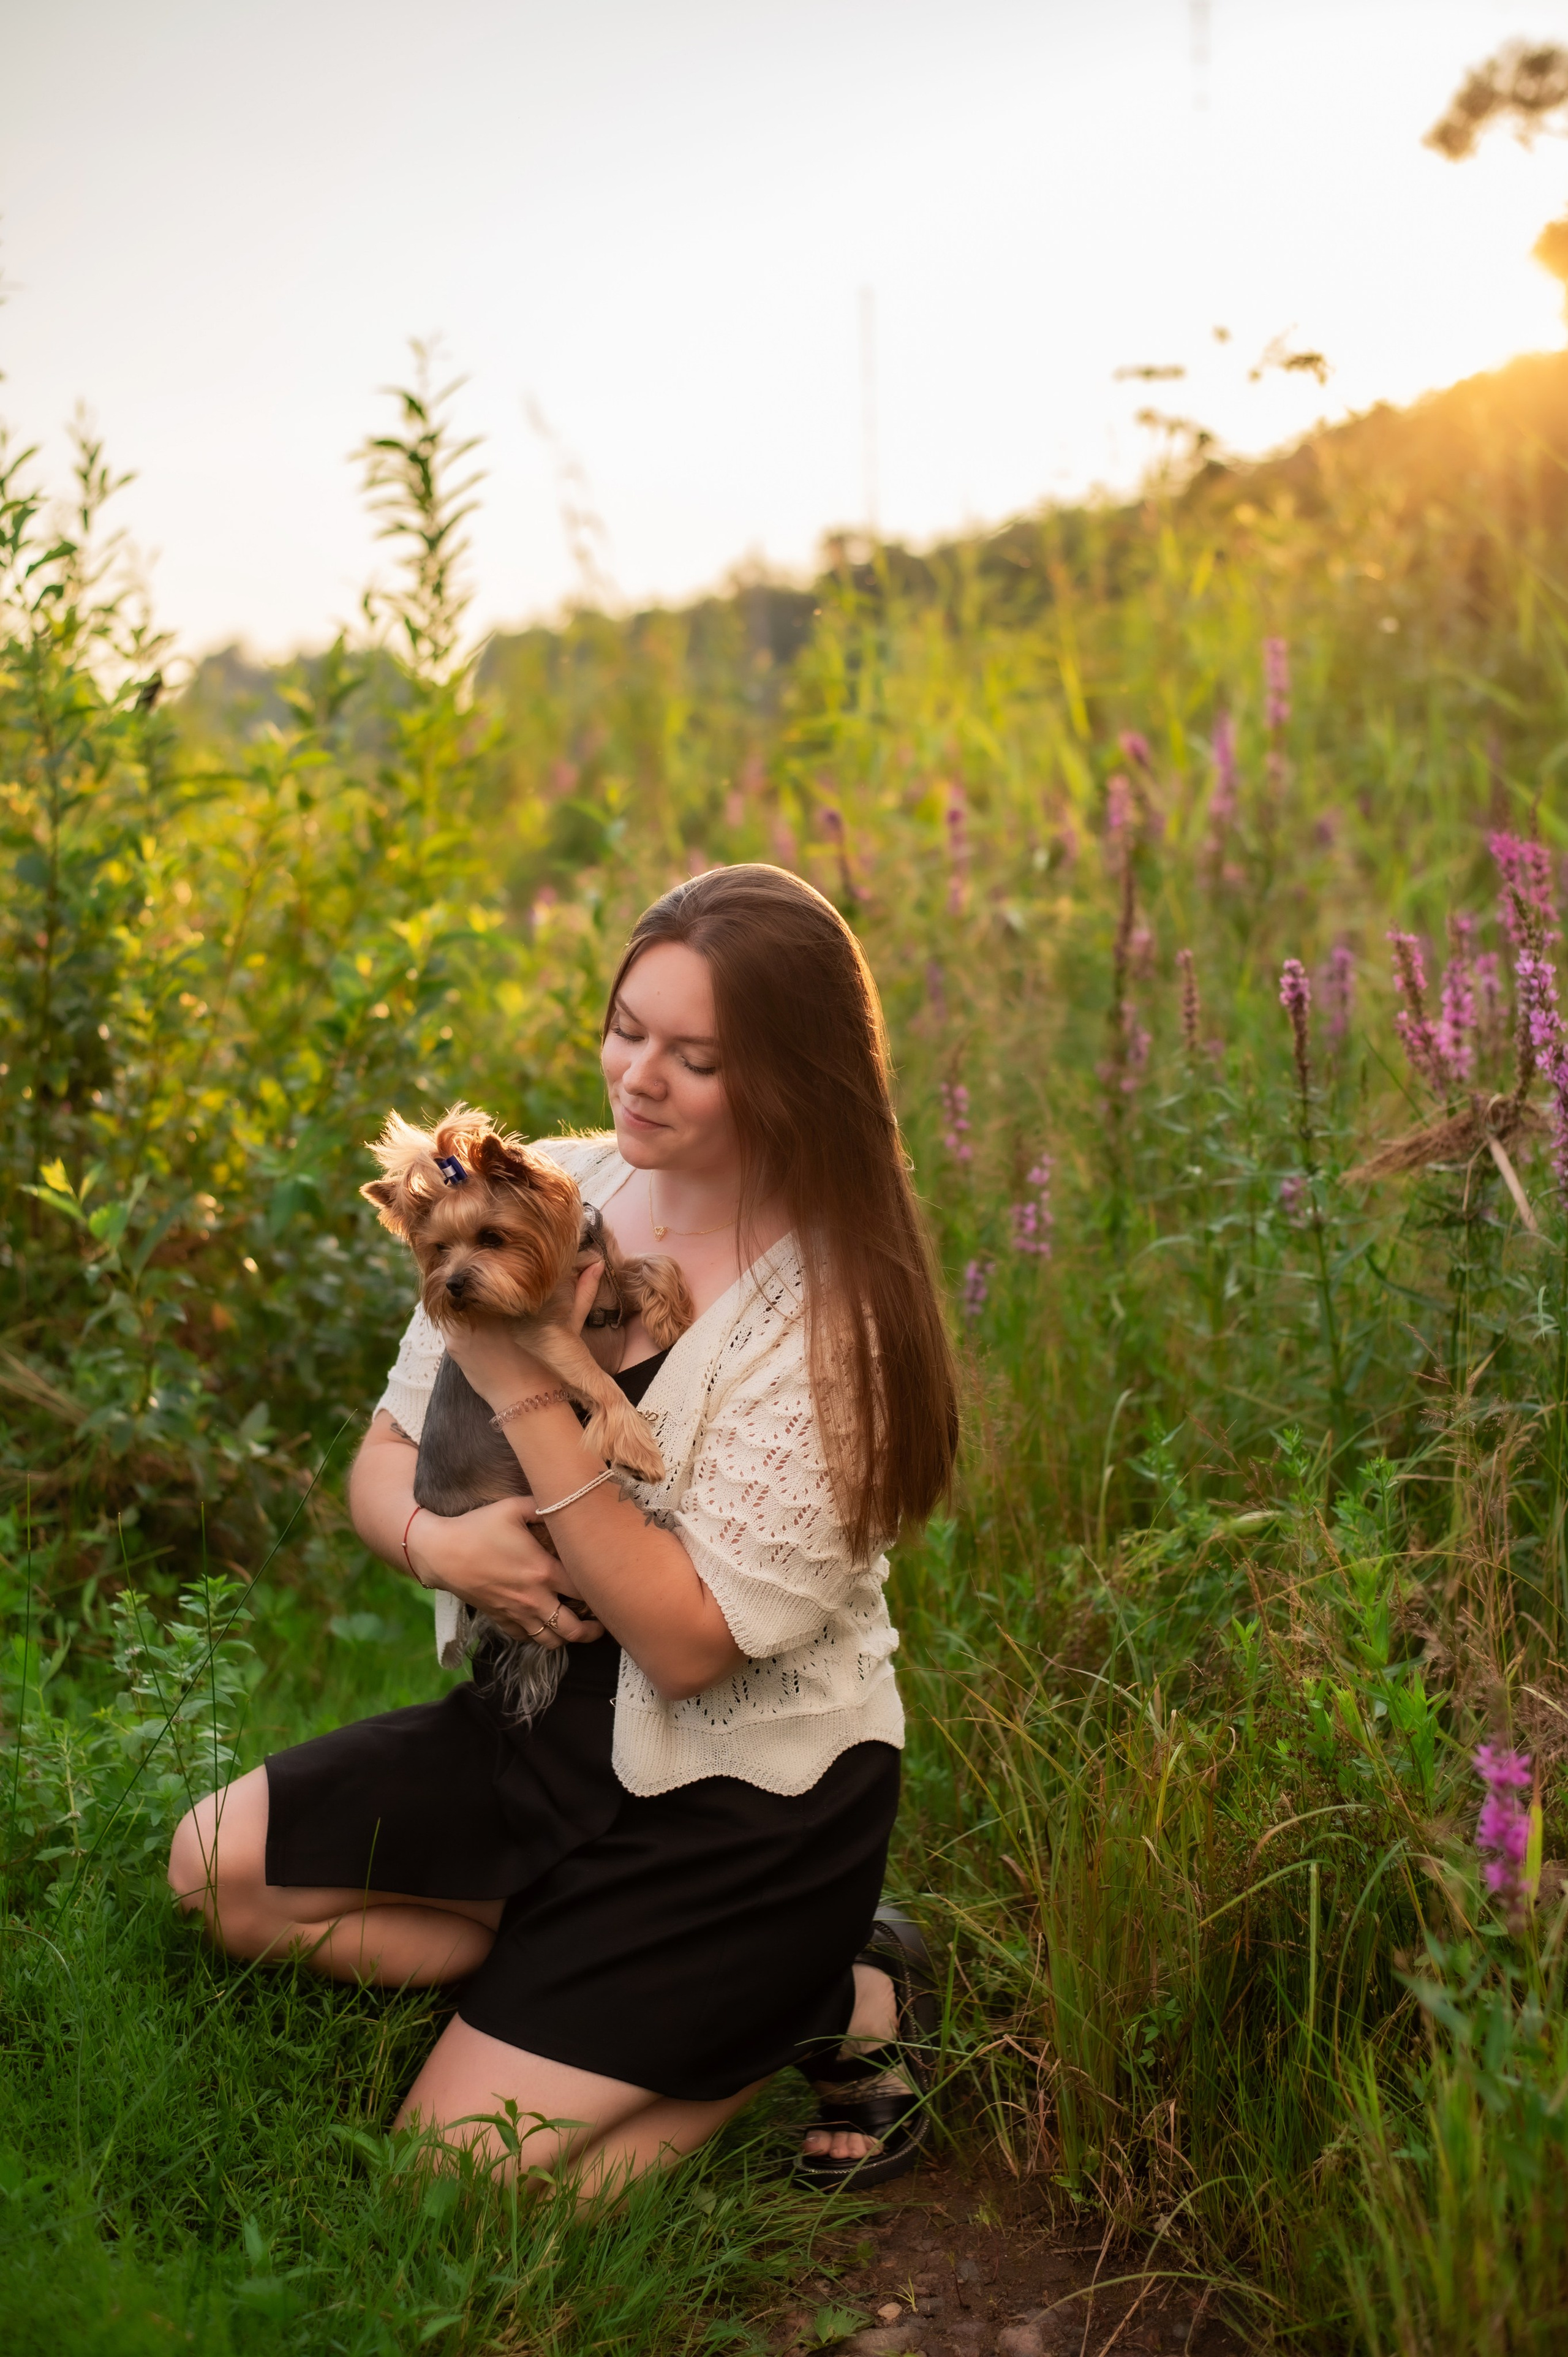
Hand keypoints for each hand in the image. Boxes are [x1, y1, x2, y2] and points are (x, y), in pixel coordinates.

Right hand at [407, 1493, 604, 1646]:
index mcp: (543, 1571)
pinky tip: (546, 1624)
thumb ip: (545, 1505)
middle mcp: (533, 1599)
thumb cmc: (477, 1527)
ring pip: (551, 1642)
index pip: (585, 1591)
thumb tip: (568, 1498)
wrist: (440, 1552)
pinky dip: (541, 1636)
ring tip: (577, 1627)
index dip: (600, 1591)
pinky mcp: (500, 1619)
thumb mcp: (513, 1507)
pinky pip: (527, 1639)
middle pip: (573, 1629)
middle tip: (603, 1621)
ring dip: (568, 1637)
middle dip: (593, 1630)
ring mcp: (516, 1613)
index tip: (609, 1586)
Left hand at [440, 1261, 603, 1409]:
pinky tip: (472, 1335)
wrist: (530, 1399)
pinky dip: (458, 1326)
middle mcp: (487, 1303)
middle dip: (481, 1286)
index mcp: (514, 1295)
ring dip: (466, 1305)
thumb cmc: (551, 1362)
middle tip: (487, 1294)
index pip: (497, 1273)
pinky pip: (449, 1324)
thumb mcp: (570, 1322)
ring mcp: (466, 1321)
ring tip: (479, 1316)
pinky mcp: (453, 1342)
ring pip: (460, 1303)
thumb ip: (583, 1291)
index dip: (498, 1273)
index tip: (503, 1279)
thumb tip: (597, 1263)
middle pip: (477, 1285)